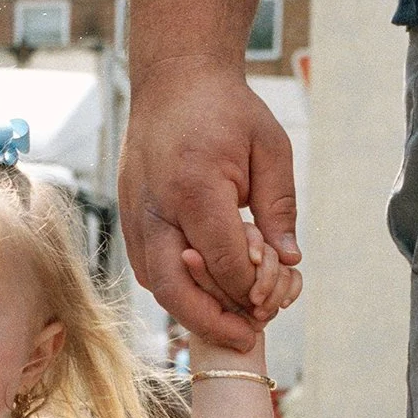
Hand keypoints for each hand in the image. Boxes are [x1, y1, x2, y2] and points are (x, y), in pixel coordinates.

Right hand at [120, 55, 301, 352]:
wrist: (175, 78)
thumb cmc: (227, 110)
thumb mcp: (270, 148)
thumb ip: (280, 208)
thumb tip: (290, 262)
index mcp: (194, 187)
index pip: (224, 263)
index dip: (250, 289)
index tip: (273, 296)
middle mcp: (156, 207)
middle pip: (177, 289)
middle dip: (214, 323)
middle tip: (247, 338)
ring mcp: (135, 215)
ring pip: (157, 286)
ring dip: (193, 311)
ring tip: (229, 321)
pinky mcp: (128, 218)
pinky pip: (147, 270)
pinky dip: (176, 289)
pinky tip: (205, 294)